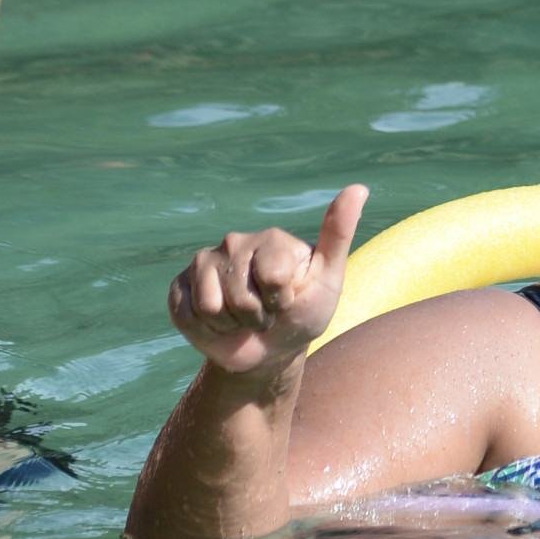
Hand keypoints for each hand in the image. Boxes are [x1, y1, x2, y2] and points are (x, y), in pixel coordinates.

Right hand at [166, 185, 366, 379]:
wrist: (269, 350)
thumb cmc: (304, 313)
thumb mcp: (329, 278)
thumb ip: (339, 233)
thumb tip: (359, 188)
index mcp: (273, 239)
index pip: (272, 276)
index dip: (282, 300)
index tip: (289, 300)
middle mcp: (236, 242)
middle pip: (241, 295)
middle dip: (257, 316)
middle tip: (265, 313)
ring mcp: (205, 262)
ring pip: (212, 307)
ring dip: (232, 325)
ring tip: (243, 318)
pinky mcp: (180, 286)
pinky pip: (188, 315)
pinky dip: (207, 330)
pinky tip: (219, 323)